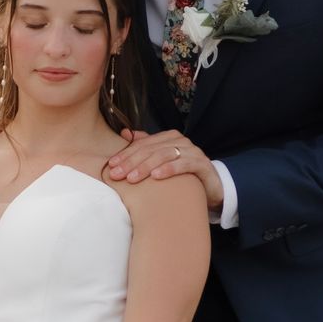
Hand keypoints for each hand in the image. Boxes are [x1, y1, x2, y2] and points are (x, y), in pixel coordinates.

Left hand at [102, 127, 221, 211]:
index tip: (111, 166)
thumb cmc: (182, 175)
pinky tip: (156, 177)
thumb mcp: (162, 162)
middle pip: (151, 150)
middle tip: (117, 174)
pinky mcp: (202, 164)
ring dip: (146, 167)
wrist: (211, 188)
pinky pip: (183, 164)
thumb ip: (146, 146)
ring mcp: (192, 151)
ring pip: (164, 155)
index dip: (126, 154)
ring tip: (132, 178)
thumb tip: (124, 133)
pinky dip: (169, 169)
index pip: (142, 145)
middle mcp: (180, 141)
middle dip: (132, 162)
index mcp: (168, 138)